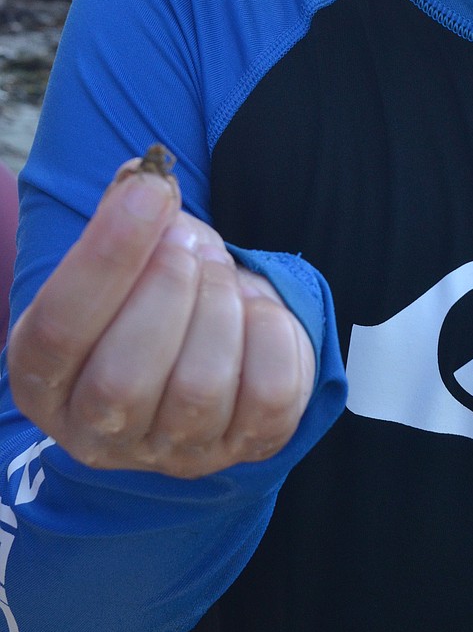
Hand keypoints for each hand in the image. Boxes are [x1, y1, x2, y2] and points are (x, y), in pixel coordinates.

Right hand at [7, 159, 315, 477]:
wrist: (210, 340)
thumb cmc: (152, 290)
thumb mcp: (127, 249)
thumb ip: (126, 210)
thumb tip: (147, 179)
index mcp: (43, 379)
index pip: (59, 332)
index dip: (107, 257)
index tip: (152, 193)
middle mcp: (97, 433)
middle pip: (124, 380)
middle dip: (169, 288)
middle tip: (189, 245)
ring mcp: (173, 452)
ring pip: (200, 388)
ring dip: (220, 305)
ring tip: (219, 275)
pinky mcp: (243, 448)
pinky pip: (270, 396)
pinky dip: (271, 334)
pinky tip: (253, 313)